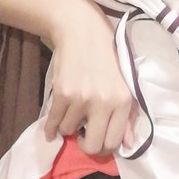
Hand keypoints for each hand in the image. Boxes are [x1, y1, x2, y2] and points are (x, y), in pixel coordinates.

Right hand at [44, 0, 135, 155]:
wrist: (82, 32)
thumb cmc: (107, 57)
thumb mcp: (124, 84)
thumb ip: (128, 116)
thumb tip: (128, 145)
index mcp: (124, 101)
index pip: (114, 141)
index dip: (104, 147)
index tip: (97, 138)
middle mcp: (105, 102)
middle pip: (92, 146)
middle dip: (85, 145)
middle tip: (82, 135)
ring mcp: (82, 99)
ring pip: (69, 132)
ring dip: (68, 126)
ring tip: (72, 113)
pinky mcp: (62, 93)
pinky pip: (53, 123)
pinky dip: (50, 128)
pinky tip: (51, 128)